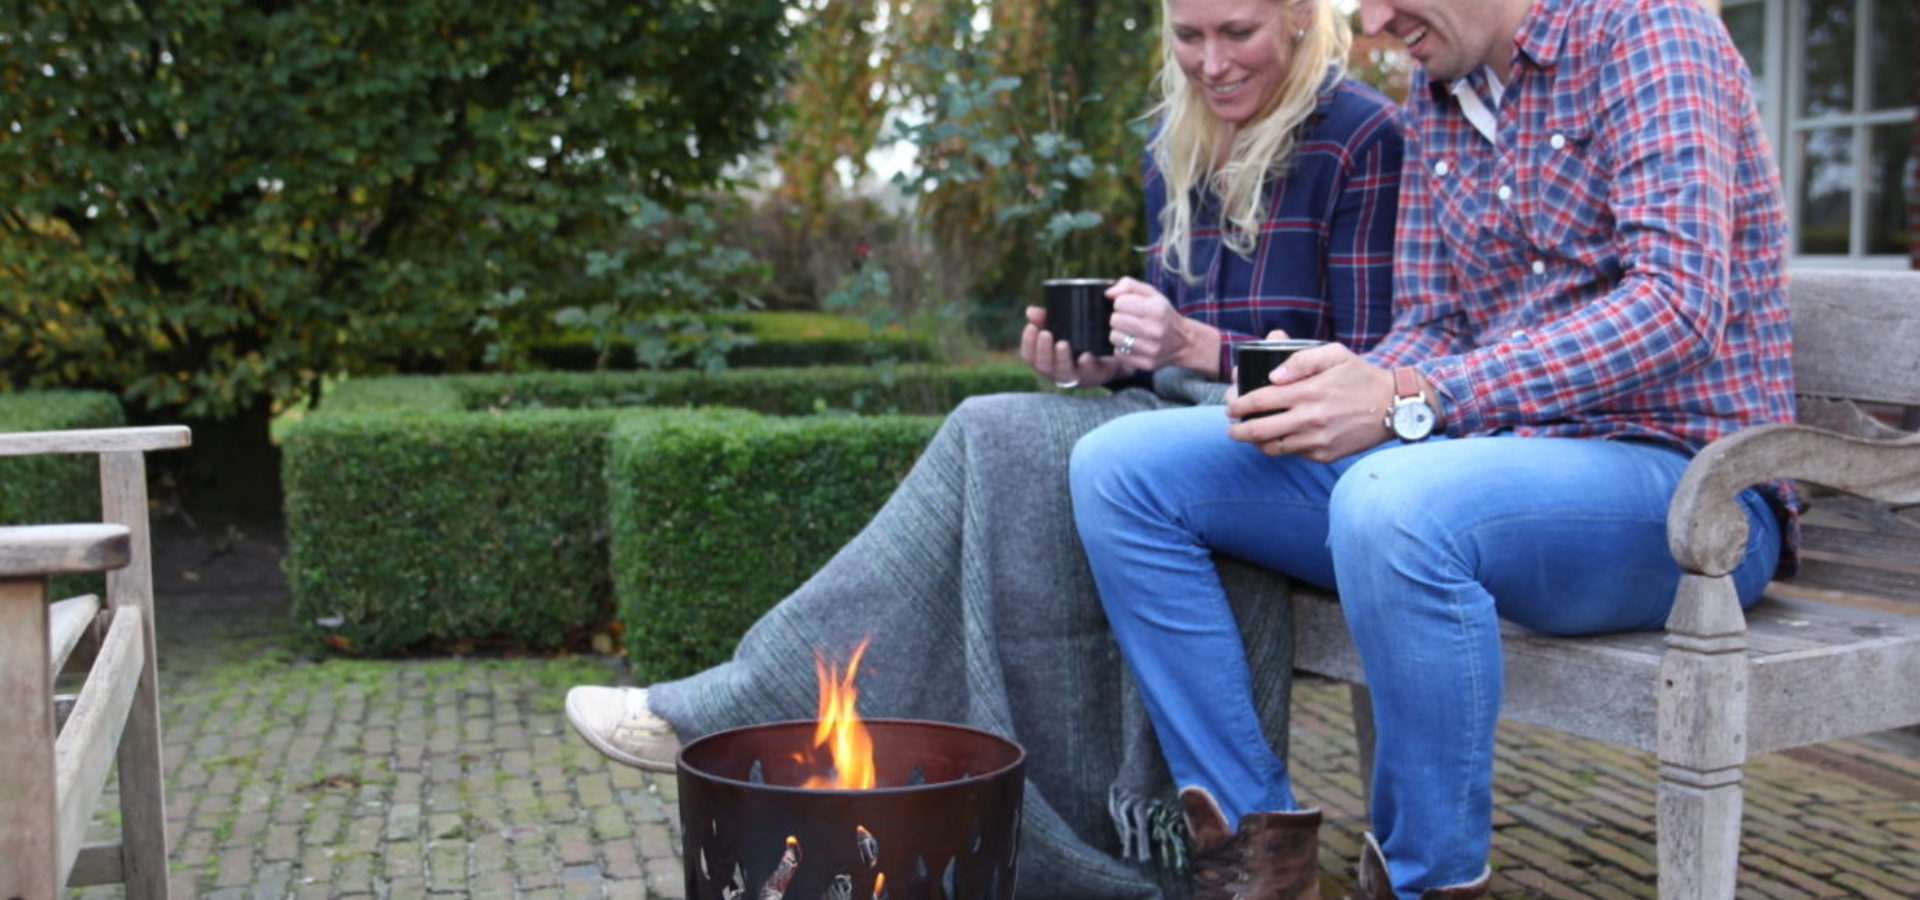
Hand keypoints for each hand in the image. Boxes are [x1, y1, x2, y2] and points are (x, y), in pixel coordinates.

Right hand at [1022, 306, 1122, 387]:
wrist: (1111, 353)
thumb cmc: (1079, 340)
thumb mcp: (1063, 328)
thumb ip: (1046, 319)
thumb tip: (1030, 310)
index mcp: (1046, 360)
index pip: (1029, 356)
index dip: (1027, 343)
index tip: (1031, 327)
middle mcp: (1057, 372)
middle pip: (1043, 366)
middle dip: (1043, 350)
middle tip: (1046, 333)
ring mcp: (1075, 376)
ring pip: (1063, 373)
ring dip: (1061, 358)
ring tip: (1062, 344)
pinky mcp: (1094, 376)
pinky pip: (1089, 373)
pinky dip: (1086, 364)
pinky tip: (1086, 355)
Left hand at [1106, 278, 1221, 377]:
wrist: (1183, 342)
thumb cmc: (1161, 314)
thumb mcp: (1152, 294)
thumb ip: (1129, 285)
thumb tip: (1108, 293)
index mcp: (1158, 309)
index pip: (1120, 302)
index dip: (1121, 303)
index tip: (1130, 307)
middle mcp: (1155, 330)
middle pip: (1115, 320)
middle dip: (1119, 318)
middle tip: (1129, 320)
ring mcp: (1151, 349)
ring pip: (1114, 338)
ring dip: (1119, 334)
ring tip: (1130, 332)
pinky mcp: (1146, 364)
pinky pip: (1119, 354)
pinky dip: (1122, 348)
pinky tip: (1133, 344)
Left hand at [1224, 344, 1397, 461]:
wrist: (1393, 406)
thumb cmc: (1360, 376)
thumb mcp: (1334, 354)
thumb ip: (1301, 358)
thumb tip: (1272, 376)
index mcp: (1308, 391)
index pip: (1258, 400)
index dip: (1237, 404)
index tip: (1231, 405)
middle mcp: (1310, 419)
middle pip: (1257, 431)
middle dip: (1236, 429)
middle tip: (1231, 426)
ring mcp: (1316, 440)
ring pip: (1271, 448)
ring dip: (1254, 442)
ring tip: (1249, 434)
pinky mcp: (1323, 455)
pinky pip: (1291, 454)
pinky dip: (1278, 447)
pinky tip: (1277, 438)